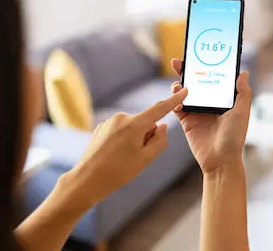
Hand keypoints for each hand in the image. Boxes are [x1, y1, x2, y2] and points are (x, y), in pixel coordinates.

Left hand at [63, 87, 188, 209]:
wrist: (87, 180)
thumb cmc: (118, 172)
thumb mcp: (146, 159)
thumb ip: (160, 140)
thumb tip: (162, 126)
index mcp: (134, 124)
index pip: (159, 109)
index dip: (174, 100)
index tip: (185, 91)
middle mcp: (122, 117)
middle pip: (146, 122)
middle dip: (147, 136)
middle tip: (137, 157)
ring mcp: (110, 121)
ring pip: (133, 127)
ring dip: (134, 139)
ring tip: (123, 158)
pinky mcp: (102, 127)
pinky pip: (121, 130)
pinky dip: (123, 140)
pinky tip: (114, 156)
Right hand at [170, 58, 251, 173]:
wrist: (220, 160)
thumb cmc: (234, 137)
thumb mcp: (242, 112)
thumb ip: (243, 93)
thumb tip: (243, 72)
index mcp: (222, 99)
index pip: (213, 78)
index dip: (206, 66)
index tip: (199, 55)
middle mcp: (209, 103)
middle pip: (195, 82)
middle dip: (186, 70)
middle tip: (178, 60)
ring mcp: (196, 111)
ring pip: (184, 92)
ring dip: (179, 84)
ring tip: (179, 81)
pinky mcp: (186, 121)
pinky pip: (176, 107)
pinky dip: (174, 100)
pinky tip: (176, 96)